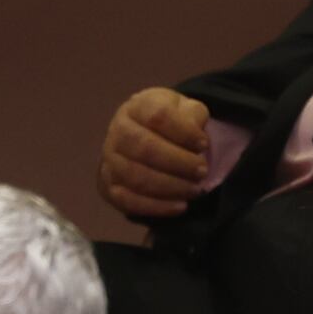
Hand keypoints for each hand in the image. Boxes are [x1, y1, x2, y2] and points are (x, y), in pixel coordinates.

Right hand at [98, 87, 211, 217]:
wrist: (147, 136)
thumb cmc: (173, 122)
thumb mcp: (187, 109)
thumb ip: (194, 117)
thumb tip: (197, 141)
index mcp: (138, 106)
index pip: (158, 116)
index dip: (184, 132)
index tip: (204, 144)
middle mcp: (118, 130)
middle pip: (145, 148)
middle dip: (179, 163)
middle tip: (202, 172)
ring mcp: (109, 159)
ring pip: (137, 177)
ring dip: (171, 187)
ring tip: (195, 189)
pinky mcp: (108, 186)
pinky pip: (128, 200)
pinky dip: (156, 207)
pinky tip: (180, 206)